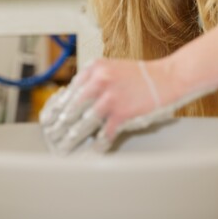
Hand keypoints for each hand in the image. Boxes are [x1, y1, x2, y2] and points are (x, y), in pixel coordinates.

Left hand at [39, 57, 209, 153]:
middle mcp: (99, 80)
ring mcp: (110, 97)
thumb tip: (72, 101)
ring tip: (65, 146)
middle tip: (53, 136)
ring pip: (83, 123)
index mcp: (94, 68)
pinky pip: (104, 133)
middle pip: (71, 108)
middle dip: (60, 125)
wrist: (167, 78)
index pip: (69, 91)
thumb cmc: (140, 76)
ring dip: (73, 138)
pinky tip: (92, 150)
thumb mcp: (111, 69)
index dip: (56, 108)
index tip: (50, 119)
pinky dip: (98, 144)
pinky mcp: (121, 113)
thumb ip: (93, 82)